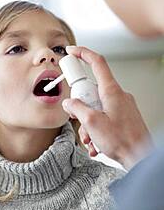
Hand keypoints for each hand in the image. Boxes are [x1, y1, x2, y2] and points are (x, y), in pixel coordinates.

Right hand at [62, 46, 153, 169]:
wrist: (140, 157)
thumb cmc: (123, 140)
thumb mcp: (92, 122)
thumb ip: (77, 108)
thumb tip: (69, 103)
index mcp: (111, 91)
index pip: (97, 63)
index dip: (83, 53)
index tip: (72, 51)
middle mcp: (117, 96)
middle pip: (91, 91)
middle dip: (80, 106)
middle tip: (76, 117)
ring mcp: (120, 106)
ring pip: (95, 107)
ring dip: (87, 123)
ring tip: (90, 138)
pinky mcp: (121, 117)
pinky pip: (103, 117)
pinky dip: (96, 129)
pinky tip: (96, 143)